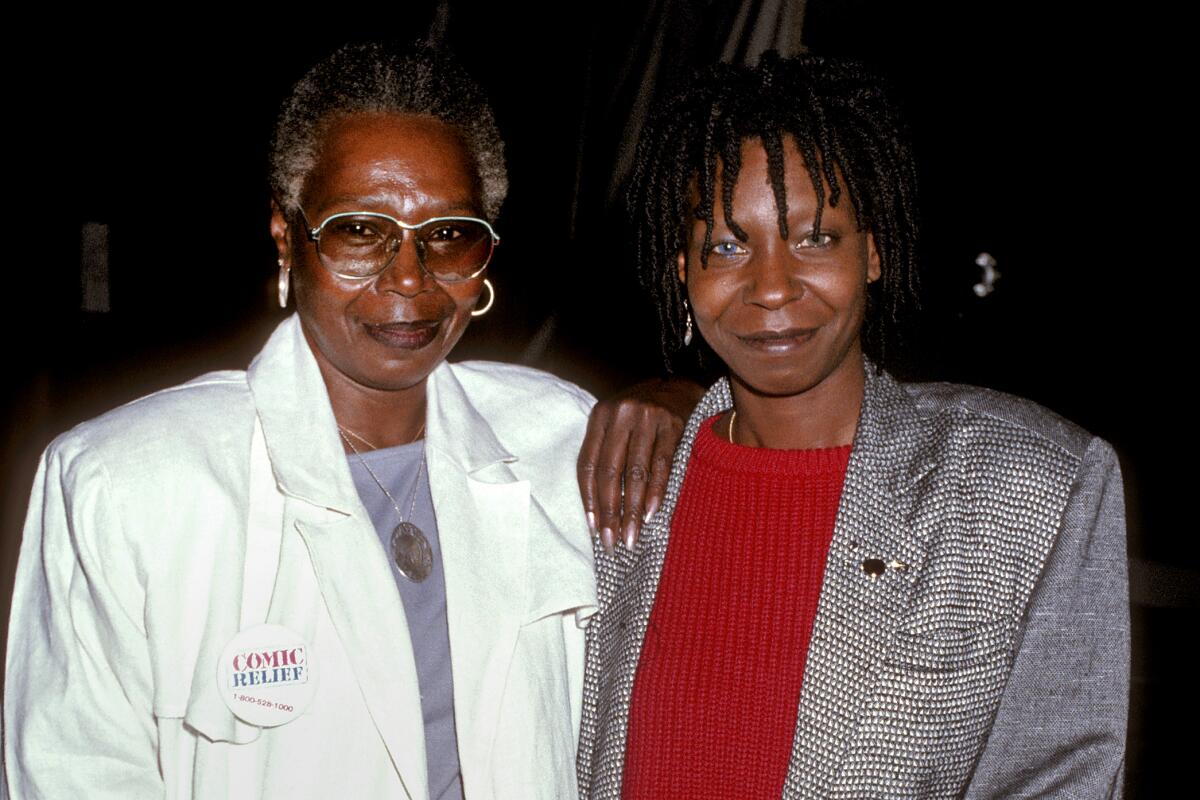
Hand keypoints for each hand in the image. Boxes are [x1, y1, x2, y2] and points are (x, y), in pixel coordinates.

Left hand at [578, 378, 704, 552]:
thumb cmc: (641, 416)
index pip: (587, 464)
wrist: (679, 387)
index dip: (589, 499)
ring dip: (633, 509)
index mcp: (600, 416)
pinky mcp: (673, 424)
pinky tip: (652, 514)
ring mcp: (648, 417)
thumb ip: (604, 454)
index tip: (593, 528)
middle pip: (610, 471)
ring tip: (631, 536)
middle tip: (612, 541)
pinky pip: (662, 465)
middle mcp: (621, 414)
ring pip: (636, 472)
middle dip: (610, 511)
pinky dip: (656, 492)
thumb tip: (597, 508)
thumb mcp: (616, 425)